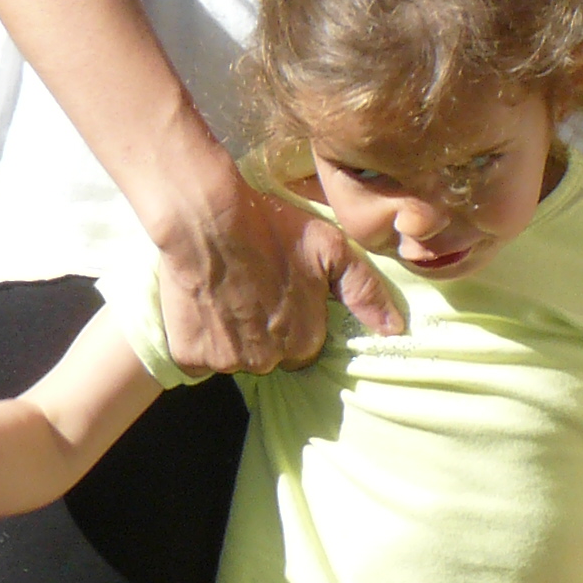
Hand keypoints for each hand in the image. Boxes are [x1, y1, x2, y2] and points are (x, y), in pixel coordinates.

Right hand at [153, 189, 396, 375]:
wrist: (208, 219)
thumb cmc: (275, 229)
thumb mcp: (332, 250)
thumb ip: (364, 292)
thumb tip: (394, 329)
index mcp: (304, 342)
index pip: (305, 348)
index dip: (295, 319)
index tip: (283, 292)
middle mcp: (267, 362)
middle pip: (270, 356)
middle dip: (265, 330)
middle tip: (255, 289)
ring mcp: (225, 362)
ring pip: (234, 357)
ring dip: (233, 334)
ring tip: (230, 292)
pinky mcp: (188, 357)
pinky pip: (198, 359)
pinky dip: (200, 338)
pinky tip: (206, 304)